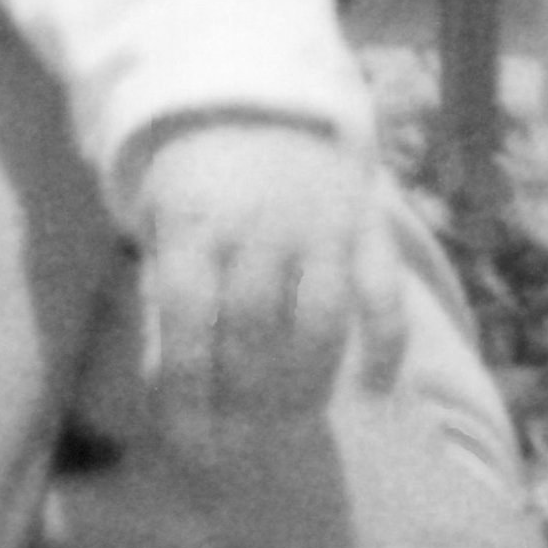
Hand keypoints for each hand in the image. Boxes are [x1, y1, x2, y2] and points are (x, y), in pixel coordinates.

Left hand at [130, 120, 407, 428]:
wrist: (256, 100)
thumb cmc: (196, 187)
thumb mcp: (162, 230)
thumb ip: (166, 299)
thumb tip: (170, 390)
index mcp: (193, 225)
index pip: (188, 322)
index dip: (188, 390)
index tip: (192, 443)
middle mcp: (259, 225)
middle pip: (254, 331)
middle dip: (247, 401)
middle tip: (245, 447)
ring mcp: (320, 222)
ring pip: (320, 322)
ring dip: (308, 384)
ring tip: (294, 424)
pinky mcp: (367, 221)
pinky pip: (385, 293)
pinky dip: (385, 345)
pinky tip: (374, 386)